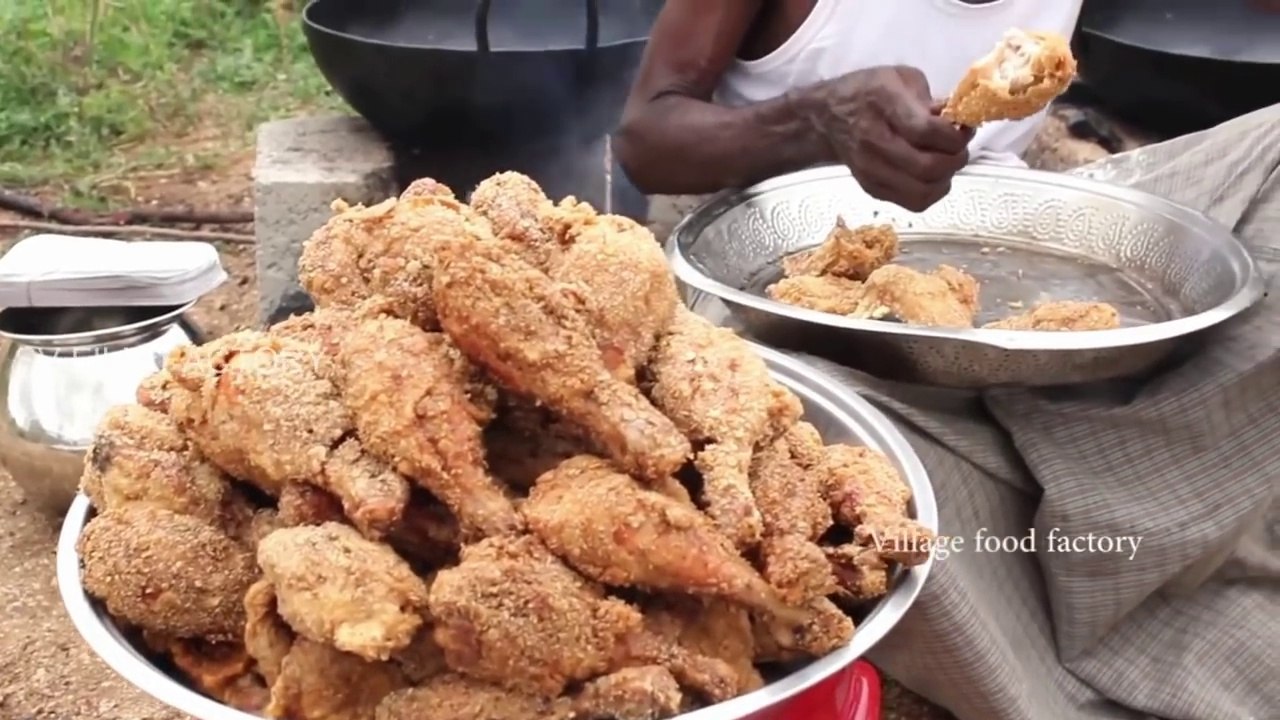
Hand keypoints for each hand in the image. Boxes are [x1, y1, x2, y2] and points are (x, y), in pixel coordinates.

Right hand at [800, 66, 973, 211]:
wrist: (827, 119)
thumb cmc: (868, 92)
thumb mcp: (901, 78)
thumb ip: (931, 99)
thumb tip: (956, 121)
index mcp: (884, 104)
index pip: (927, 131)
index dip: (955, 135)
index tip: (964, 128)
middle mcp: (875, 141)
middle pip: (927, 166)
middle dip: (956, 158)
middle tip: (959, 148)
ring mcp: (872, 169)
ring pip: (923, 191)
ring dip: (946, 178)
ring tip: (947, 162)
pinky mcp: (873, 188)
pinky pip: (914, 202)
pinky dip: (932, 191)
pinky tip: (933, 176)